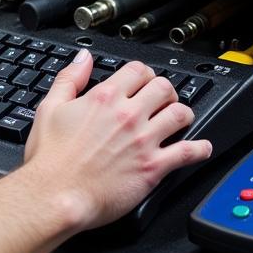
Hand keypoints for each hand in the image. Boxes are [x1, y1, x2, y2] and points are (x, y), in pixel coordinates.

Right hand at [22, 50, 211, 229]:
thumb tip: (83, 58)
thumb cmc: (50, 158)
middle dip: (166, 91)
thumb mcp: (50, 107)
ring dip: (183, 114)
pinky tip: (202, 148)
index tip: (144, 81)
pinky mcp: (153, 167)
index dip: (144, 74)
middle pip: (163, 87)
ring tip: (181, 119)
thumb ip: (70, 78)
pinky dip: (200, 149)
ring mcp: (143, 140)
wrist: (56, 194)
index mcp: (105, 97)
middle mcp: (128, 114)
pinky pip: (187, 153)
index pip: (138, 70)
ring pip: (180, 114)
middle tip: (164, 100)